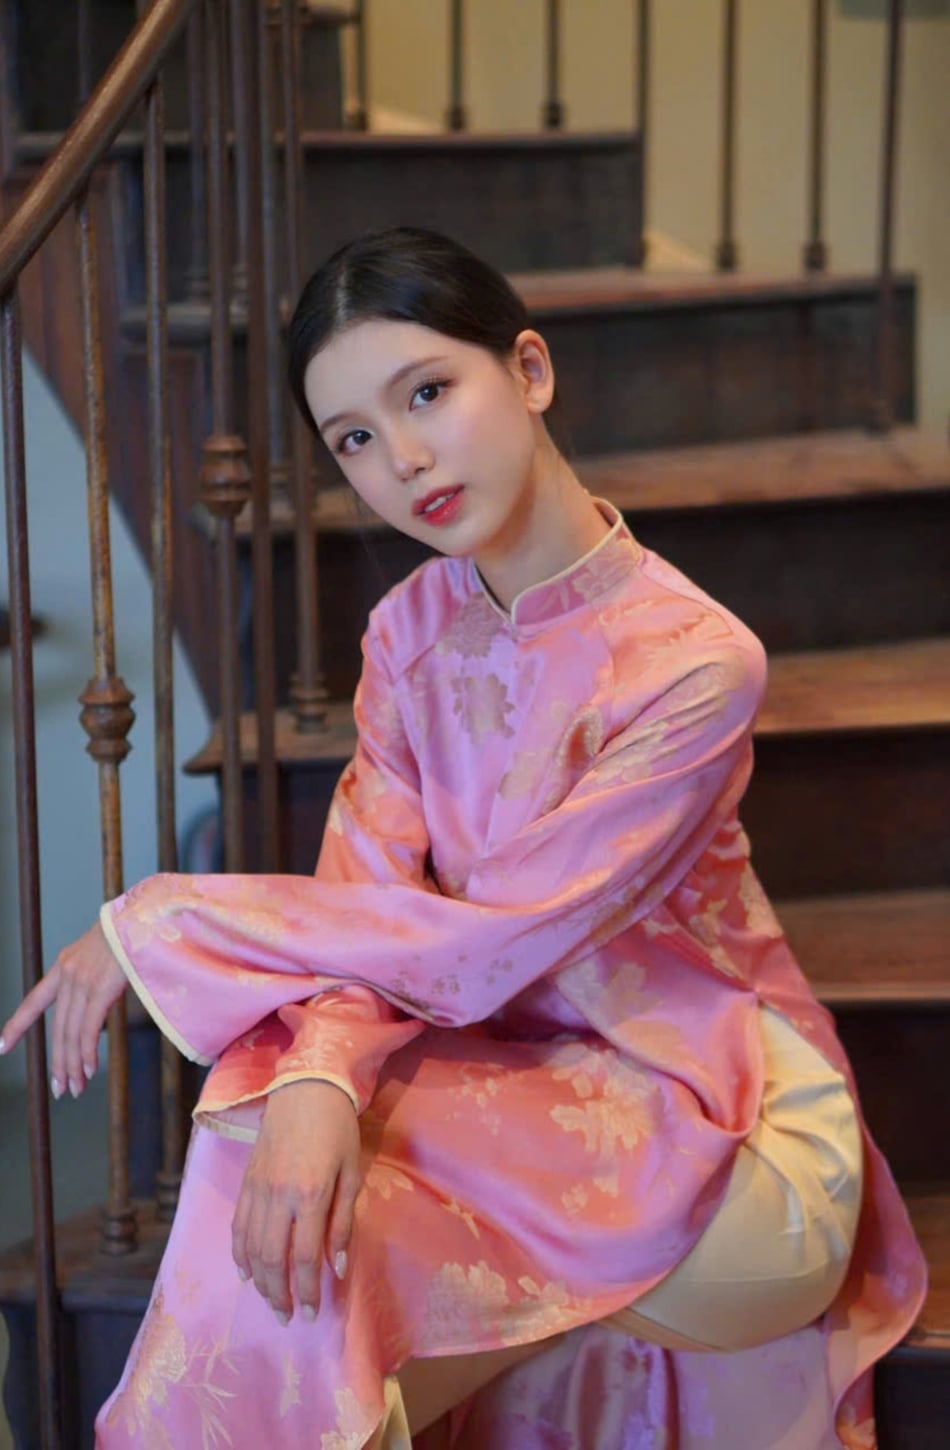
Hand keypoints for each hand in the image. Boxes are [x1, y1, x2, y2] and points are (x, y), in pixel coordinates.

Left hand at [0, 921, 127, 1099]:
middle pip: (58, 1028)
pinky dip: (86, 1053)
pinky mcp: (102, 988)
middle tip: (61, 1088)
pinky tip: (88, 1069)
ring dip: (73, 1065)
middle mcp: (68, 975)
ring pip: (71, 1033)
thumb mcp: (102, 957)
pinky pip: (88, 1028)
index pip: (34, 1001)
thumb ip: (94, 982)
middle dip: (58, 1062)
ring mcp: (83, 981)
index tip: (0, 1046)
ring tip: (75, 1087)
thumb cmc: (131, 936)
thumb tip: (98, 1013)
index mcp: (64, 966)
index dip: (17, 1025)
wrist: (144, 916)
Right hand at [231, 1079, 360, 1325]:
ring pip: (250, 1248)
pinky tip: (246, 1272)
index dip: (308, 1290)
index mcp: (311, 1194)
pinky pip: (237, 1226)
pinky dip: (239, 1253)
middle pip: (272, 1259)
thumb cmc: (339, 1129)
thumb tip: (338, 1267)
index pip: (304, 1257)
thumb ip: (343, 1221)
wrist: (307, 1087)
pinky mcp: (246, 1180)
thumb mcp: (352, 1173)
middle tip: (287, 1318)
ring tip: (269, 1302)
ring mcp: (258, 1188)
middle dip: (279, 1295)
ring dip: (259, 1282)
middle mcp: (278, 1195)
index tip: (313, 1312)